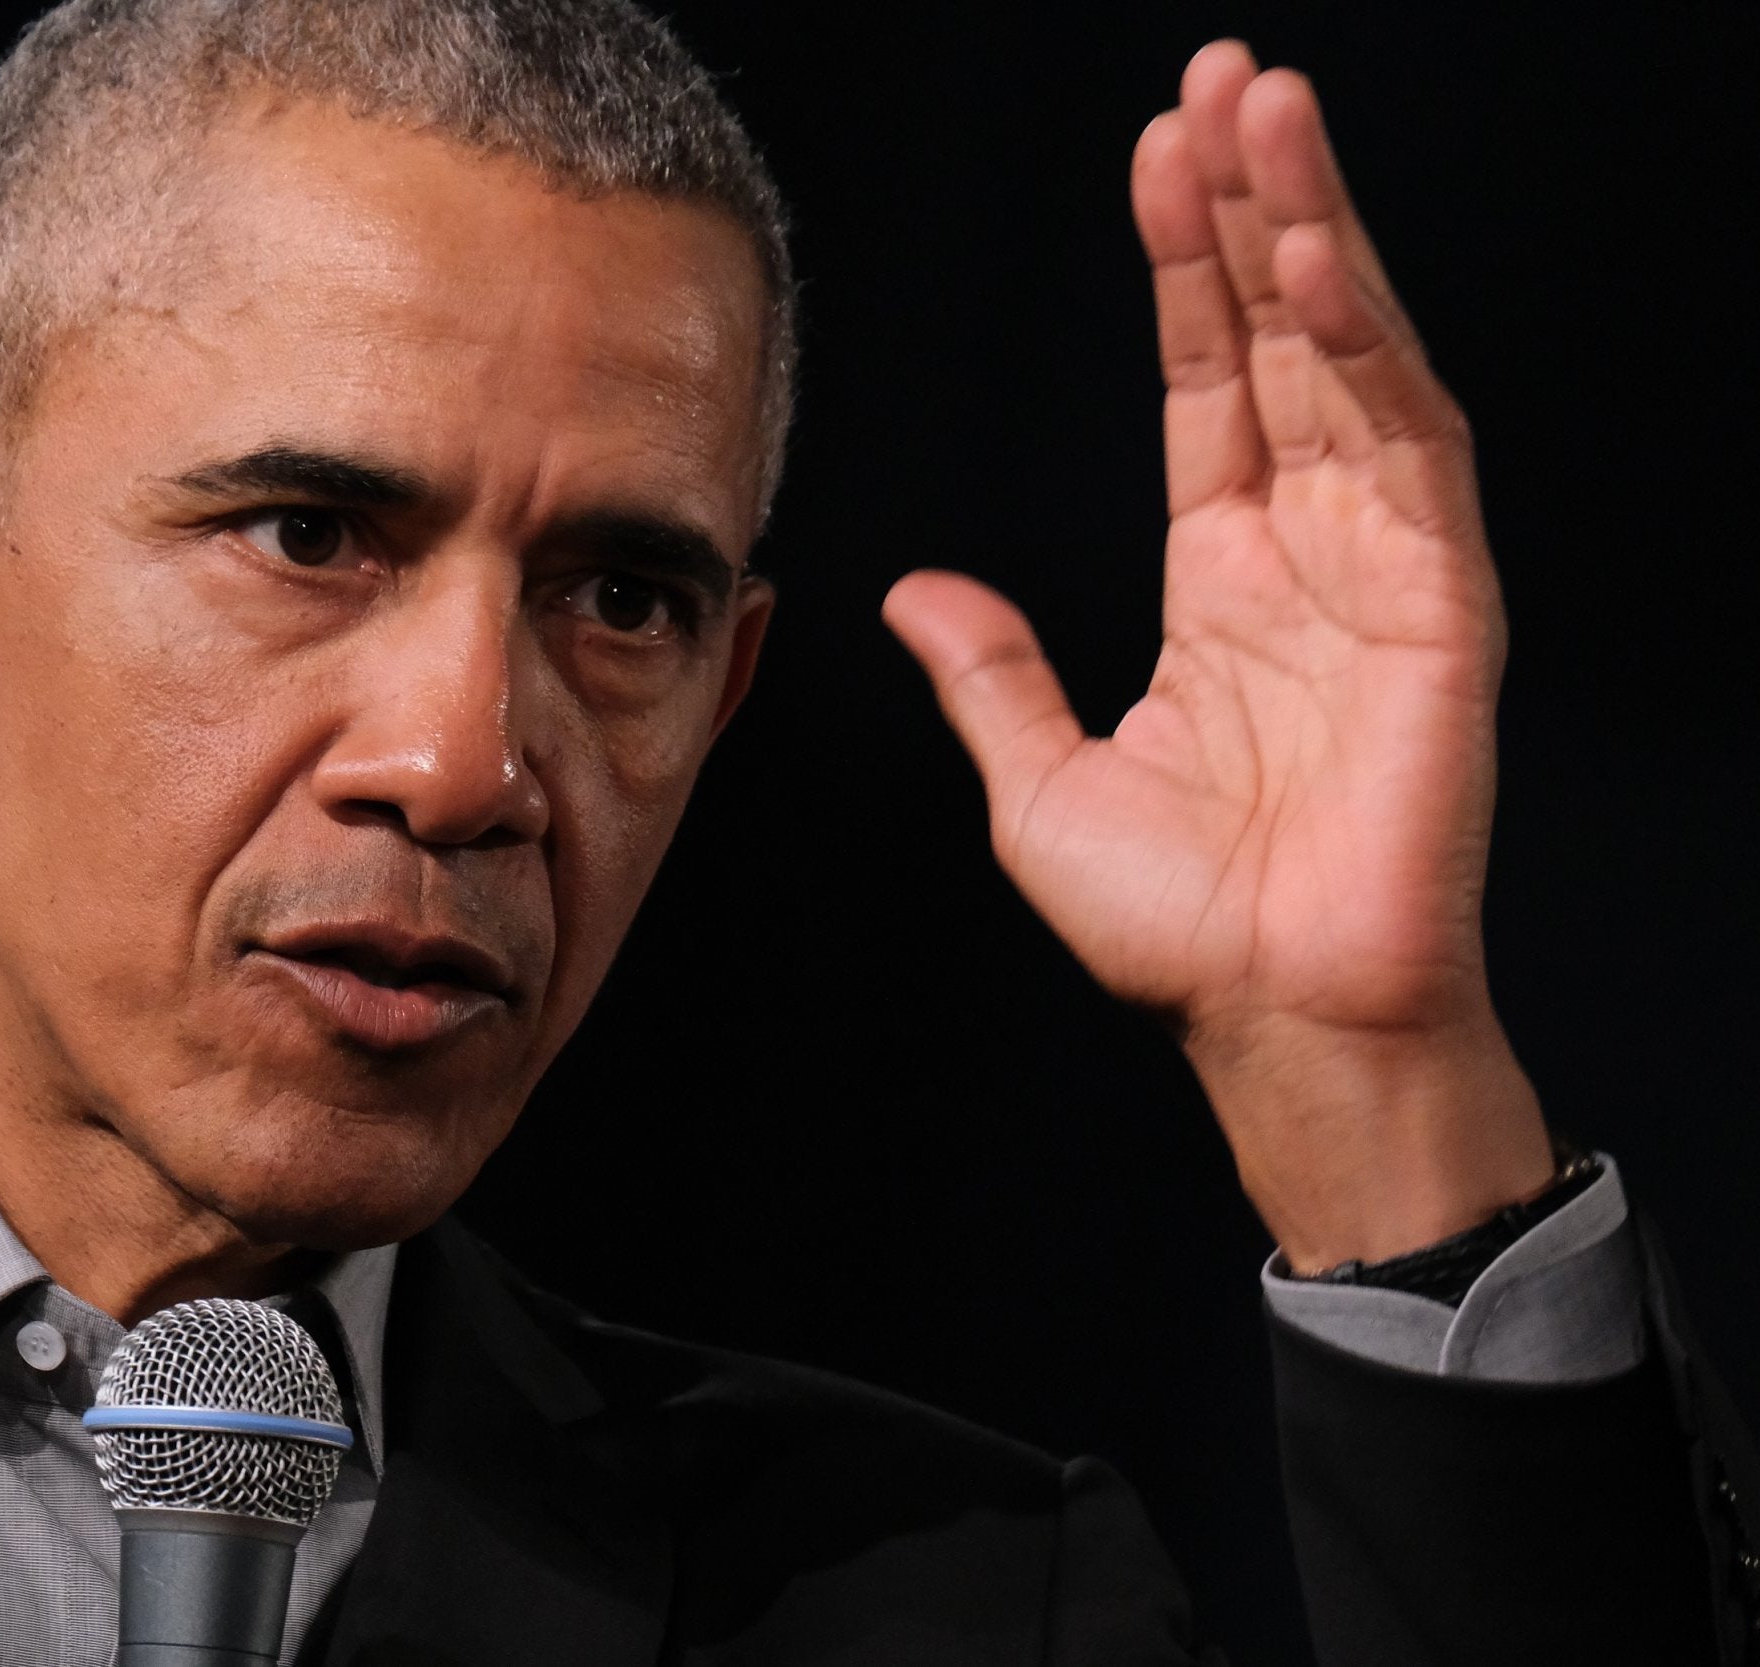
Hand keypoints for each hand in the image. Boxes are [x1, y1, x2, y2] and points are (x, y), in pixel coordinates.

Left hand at [883, 41, 1553, 1268]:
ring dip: (1313, 237)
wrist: (1272, 1018)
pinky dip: (1369, 351)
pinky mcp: (1442, 607)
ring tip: (1268, 115)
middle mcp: (1307, 553)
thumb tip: (911, 591)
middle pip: (1284, 344)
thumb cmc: (1174, 924)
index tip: (1157, 159)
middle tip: (1226, 80)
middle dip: (1254, 210)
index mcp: (1222, 582)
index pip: (1208, 387)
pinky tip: (1316, 263)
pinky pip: (1410, 452)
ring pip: (1354, 365)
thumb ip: (993, 674)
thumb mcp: (1041, 782)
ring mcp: (1382, 569)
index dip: (1184, 275)